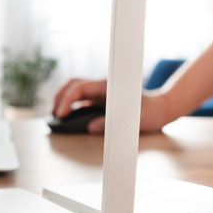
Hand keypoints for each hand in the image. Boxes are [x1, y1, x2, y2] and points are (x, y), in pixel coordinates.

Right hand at [50, 78, 173, 132]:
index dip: (67, 101)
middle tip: (53, 114)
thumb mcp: (133, 122)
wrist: (159, 109)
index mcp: (107, 87)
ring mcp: (100, 92)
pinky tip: (67, 117)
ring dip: (63, 99)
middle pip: (73, 84)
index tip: (61, 115)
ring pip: (75, 89)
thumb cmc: (148, 113)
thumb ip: (111, 124)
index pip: (80, 88)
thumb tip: (90, 127)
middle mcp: (102, 86)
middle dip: (59, 97)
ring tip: (55, 115)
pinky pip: (81, 98)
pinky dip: (70, 105)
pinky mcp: (101, 99)